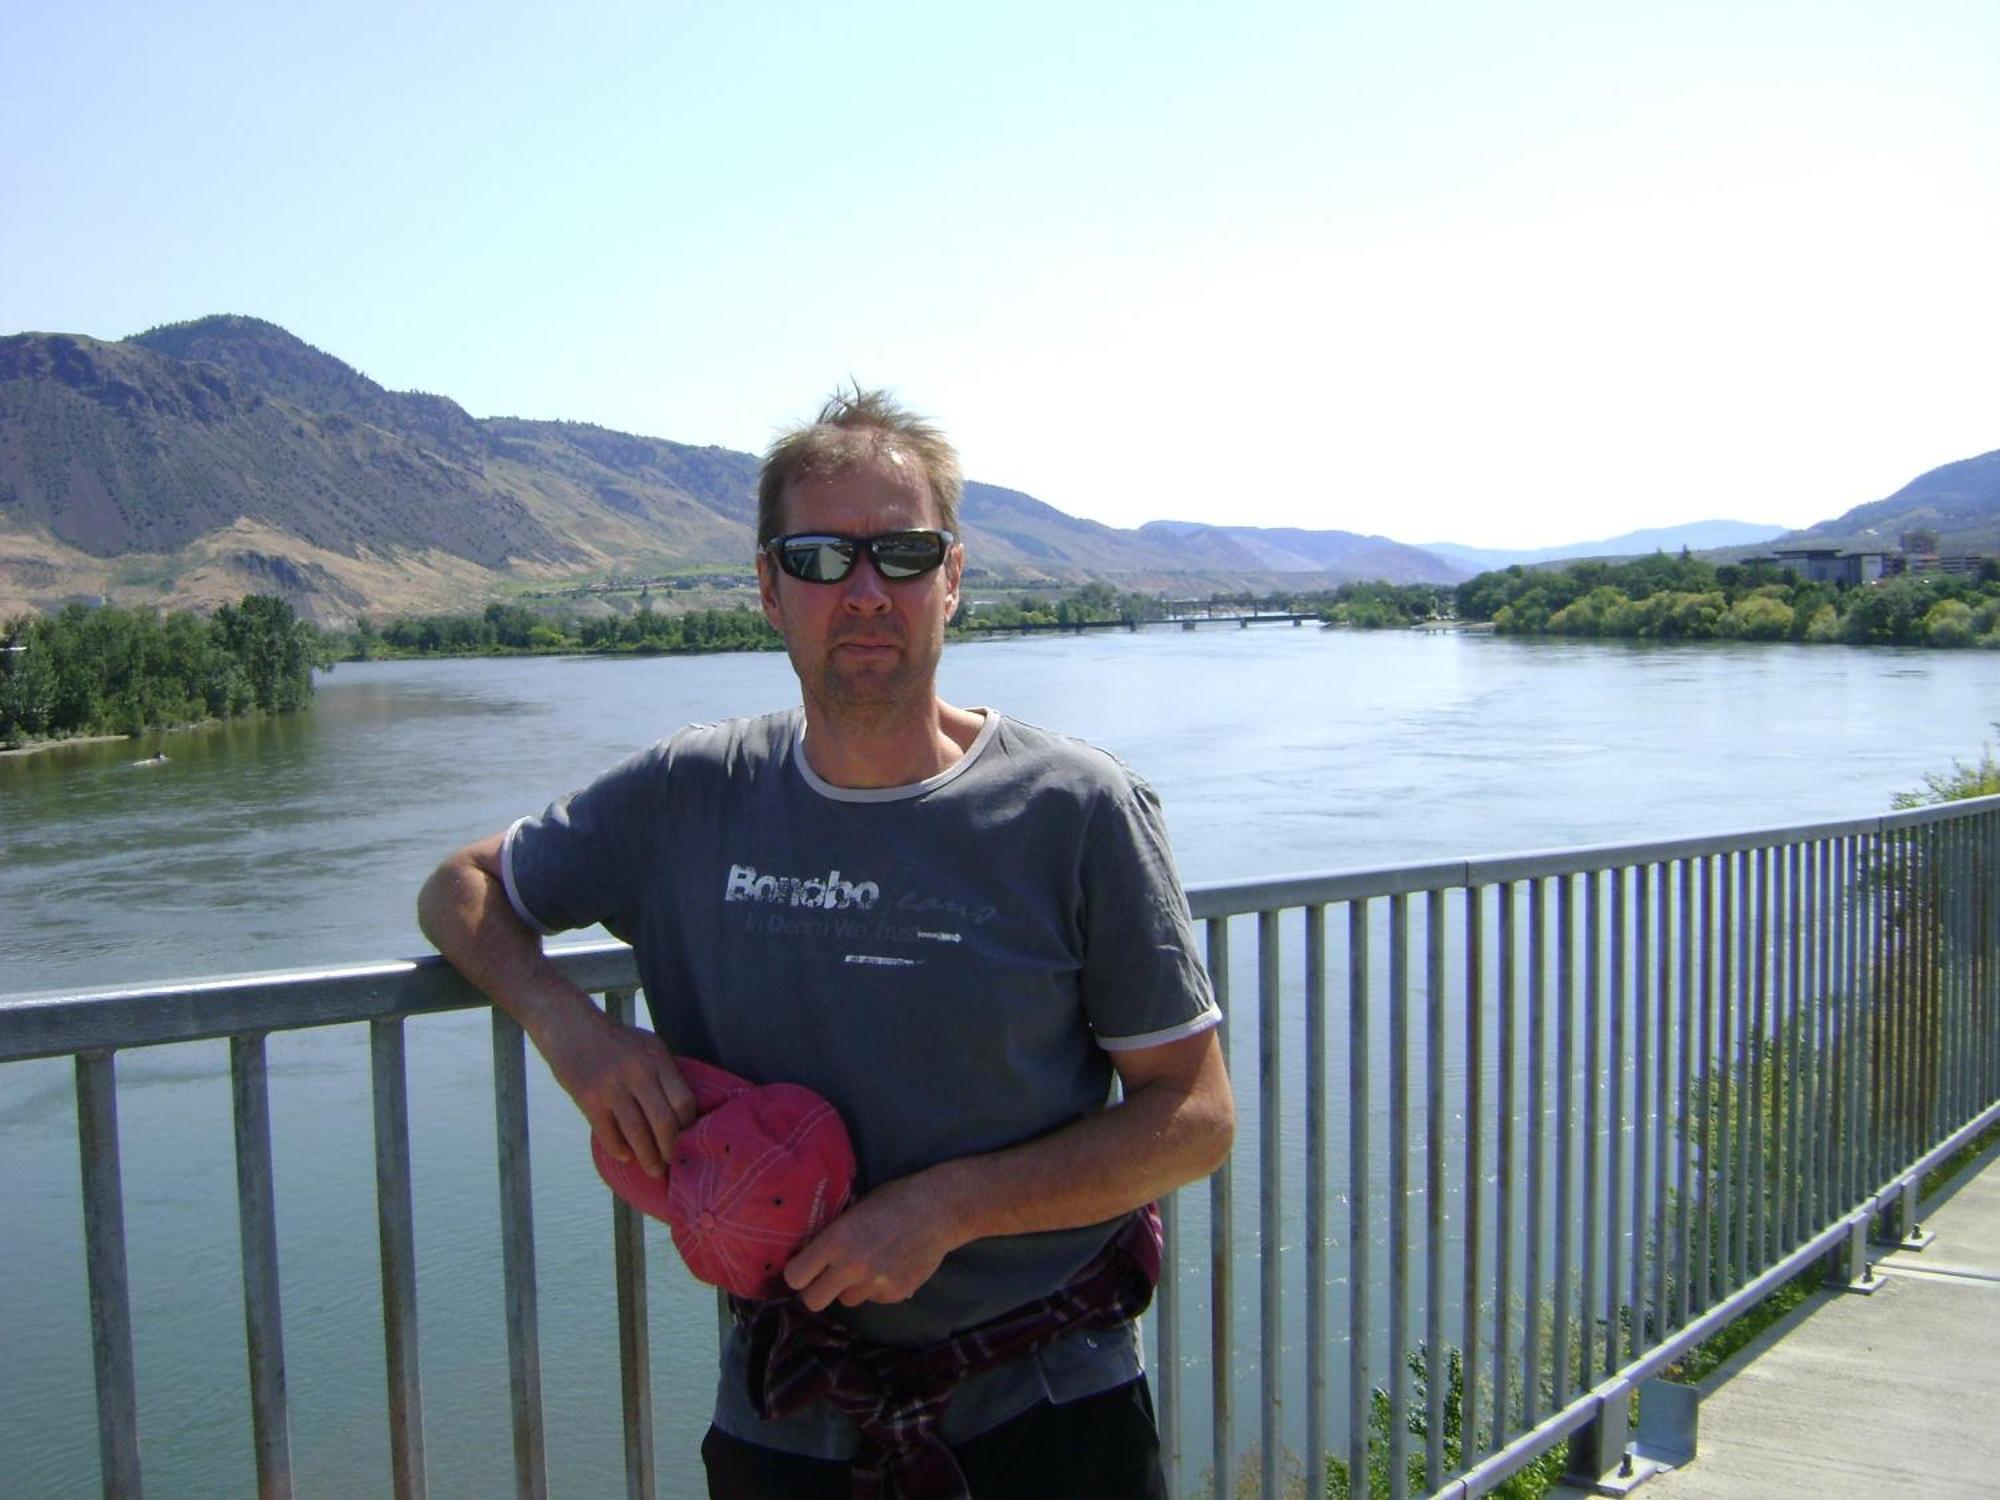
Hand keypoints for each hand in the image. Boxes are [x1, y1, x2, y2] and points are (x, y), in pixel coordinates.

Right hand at [534, 1002, 697, 1176]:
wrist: (569, 1025)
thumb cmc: (612, 1039)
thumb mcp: (646, 1046)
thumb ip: (663, 1074)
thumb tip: (683, 1112)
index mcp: (657, 1058)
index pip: (684, 1100)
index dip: (689, 1126)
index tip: (689, 1140)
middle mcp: (638, 1072)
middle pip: (664, 1122)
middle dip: (671, 1149)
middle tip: (673, 1164)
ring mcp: (612, 1086)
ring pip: (637, 1133)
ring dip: (648, 1157)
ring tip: (654, 1170)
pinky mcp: (588, 1098)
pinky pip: (609, 1134)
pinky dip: (619, 1149)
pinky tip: (625, 1155)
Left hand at [781, 1172, 965, 1311]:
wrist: (939, 1210)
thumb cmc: (894, 1200)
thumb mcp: (855, 1210)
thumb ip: (833, 1234)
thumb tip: (811, 1252)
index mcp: (836, 1240)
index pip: (795, 1277)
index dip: (798, 1273)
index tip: (804, 1268)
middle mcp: (851, 1266)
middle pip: (813, 1301)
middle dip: (817, 1291)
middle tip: (826, 1278)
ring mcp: (874, 1284)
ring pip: (847, 1300)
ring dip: (851, 1288)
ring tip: (869, 1264)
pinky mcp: (895, 1294)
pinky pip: (873, 1299)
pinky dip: (877, 1288)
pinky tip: (891, 1265)